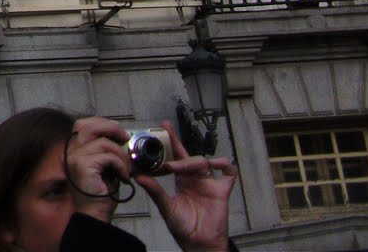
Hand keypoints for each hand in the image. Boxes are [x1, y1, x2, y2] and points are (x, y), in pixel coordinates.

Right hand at [64, 116, 134, 224]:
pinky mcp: (83, 166)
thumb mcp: (102, 166)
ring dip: (122, 155)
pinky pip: (109, 157)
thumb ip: (104, 151)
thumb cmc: (100, 194)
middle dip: (111, 128)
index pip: (82, 124)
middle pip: (89, 126)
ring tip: (127, 169)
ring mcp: (75, 158)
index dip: (101, 123)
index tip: (118, 130)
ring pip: (104, 143)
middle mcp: (70, 152)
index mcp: (73, 150)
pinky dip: (121, 165)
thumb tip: (120, 137)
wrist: (94, 215)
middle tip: (125, 138)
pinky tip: (124, 176)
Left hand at [136, 123, 235, 251]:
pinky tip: (217, 163)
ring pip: (204, 161)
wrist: (199, 243)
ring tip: (180, 168)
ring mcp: (209, 183)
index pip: (174, 157)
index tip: (161, 128)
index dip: (169, 143)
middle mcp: (195, 179)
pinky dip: (225, 165)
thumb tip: (139, 177)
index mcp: (181, 180)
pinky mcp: (221, 191)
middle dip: (177, 142)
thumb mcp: (166, 207)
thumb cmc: (183, 227)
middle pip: (187, 155)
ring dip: (193, 161)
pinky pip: (228, 173)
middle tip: (166, 132)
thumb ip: (155, 191)